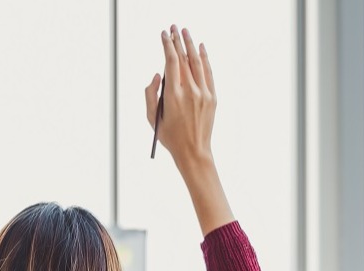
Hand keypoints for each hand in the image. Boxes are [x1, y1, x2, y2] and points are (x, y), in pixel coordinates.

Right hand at [146, 26, 215, 171]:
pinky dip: (205, 59)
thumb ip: (150, 94)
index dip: (167, 46)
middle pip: (184, 59)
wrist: (193, 150)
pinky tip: (201, 48)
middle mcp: (190, 91)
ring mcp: (204, 93)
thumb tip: (157, 74)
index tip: (163, 35)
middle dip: (178, 41)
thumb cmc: (169, 136)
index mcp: (173, 96)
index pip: (171, 63)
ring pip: (197, 63)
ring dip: (191, 45)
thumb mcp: (152, 117)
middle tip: (173, 27)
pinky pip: (208, 73)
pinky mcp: (212, 97)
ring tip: (186, 32)